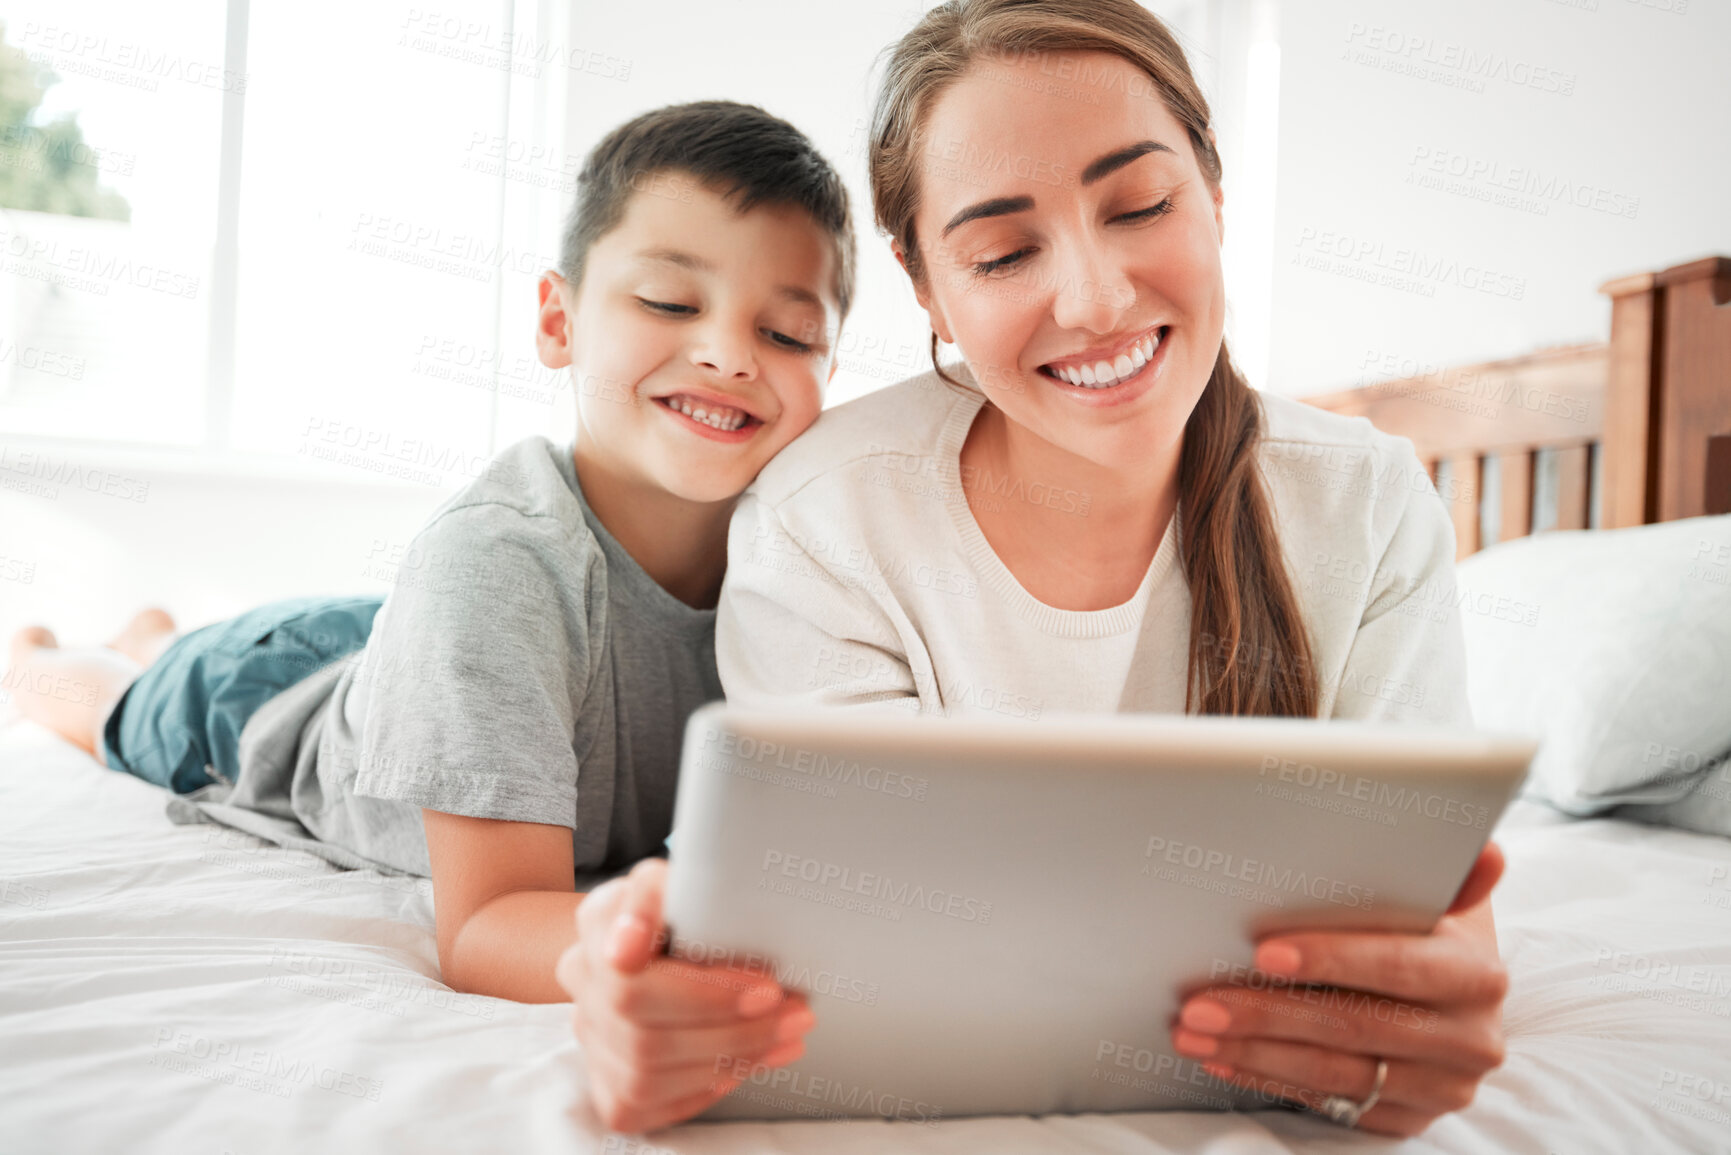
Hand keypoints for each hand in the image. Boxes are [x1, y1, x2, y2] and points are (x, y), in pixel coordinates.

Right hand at [555, 858, 815, 1131]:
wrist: (665, 941)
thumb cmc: (690, 907)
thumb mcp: (692, 879)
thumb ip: (676, 889)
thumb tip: (631, 944)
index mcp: (598, 920)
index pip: (632, 967)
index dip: (698, 991)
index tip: (766, 987)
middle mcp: (582, 978)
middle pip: (644, 1031)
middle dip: (733, 1028)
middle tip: (796, 1009)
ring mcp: (590, 1034)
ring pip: (647, 1074)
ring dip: (731, 1058)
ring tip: (789, 1032)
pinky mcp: (607, 1081)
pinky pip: (648, 1106)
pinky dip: (707, 1088)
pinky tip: (750, 1061)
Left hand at [1169, 843, 1508, 1136]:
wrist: (1454, 996)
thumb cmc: (1426, 932)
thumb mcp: (1439, 899)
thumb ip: (1450, 874)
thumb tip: (1488, 850)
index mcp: (1476, 975)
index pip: (1397, 965)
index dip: (1330, 959)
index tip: (1264, 952)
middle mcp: (1468, 1040)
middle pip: (1352, 1026)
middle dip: (1266, 1013)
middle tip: (1200, 1003)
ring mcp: (1440, 1087)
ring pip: (1333, 1072)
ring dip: (1253, 1051)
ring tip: (1193, 1031)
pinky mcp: (1407, 1118)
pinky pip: (1329, 1101)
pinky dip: (1267, 1078)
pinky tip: (1223, 1057)